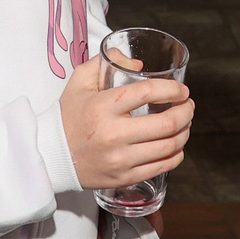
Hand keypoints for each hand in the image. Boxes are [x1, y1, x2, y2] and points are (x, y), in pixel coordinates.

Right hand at [58, 55, 192, 191]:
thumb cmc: (69, 116)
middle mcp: (113, 134)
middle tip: (188, 105)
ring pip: (169, 146)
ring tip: (185, 124)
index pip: (148, 92)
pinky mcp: (124, 177)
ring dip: (185, 132)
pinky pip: (162, 166)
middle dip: (186, 111)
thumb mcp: (79, 81)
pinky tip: (176, 145)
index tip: (181, 89)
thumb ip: (107, 61)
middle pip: (166, 123)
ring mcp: (120, 159)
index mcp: (103, 106)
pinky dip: (176, 155)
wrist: (51, 155)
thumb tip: (138, 64)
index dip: (172, 89)